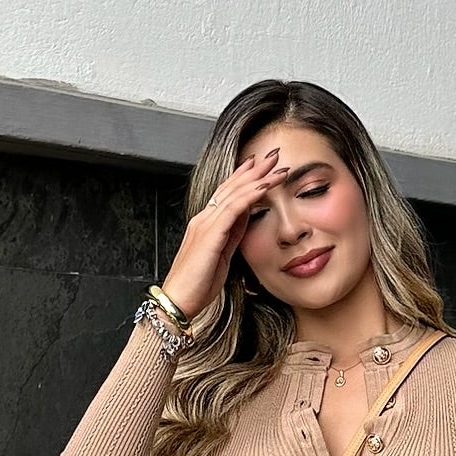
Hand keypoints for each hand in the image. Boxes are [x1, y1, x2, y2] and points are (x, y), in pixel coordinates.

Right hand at [158, 147, 288, 321]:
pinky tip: (265, 186)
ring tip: (277, 166)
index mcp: (206, 225)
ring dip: (258, 178)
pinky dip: (251, 194)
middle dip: (253, 169)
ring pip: (235, 193)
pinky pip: (234, 208)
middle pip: (231, 187)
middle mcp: (204, 219)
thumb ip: (232, 236)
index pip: (227, 194)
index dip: (244, 178)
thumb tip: (246, 219)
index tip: (260, 166)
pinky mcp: (210, 233)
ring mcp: (205, 224)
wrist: (179, 301)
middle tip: (273, 155)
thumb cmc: (197, 285)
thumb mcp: (221, 257)